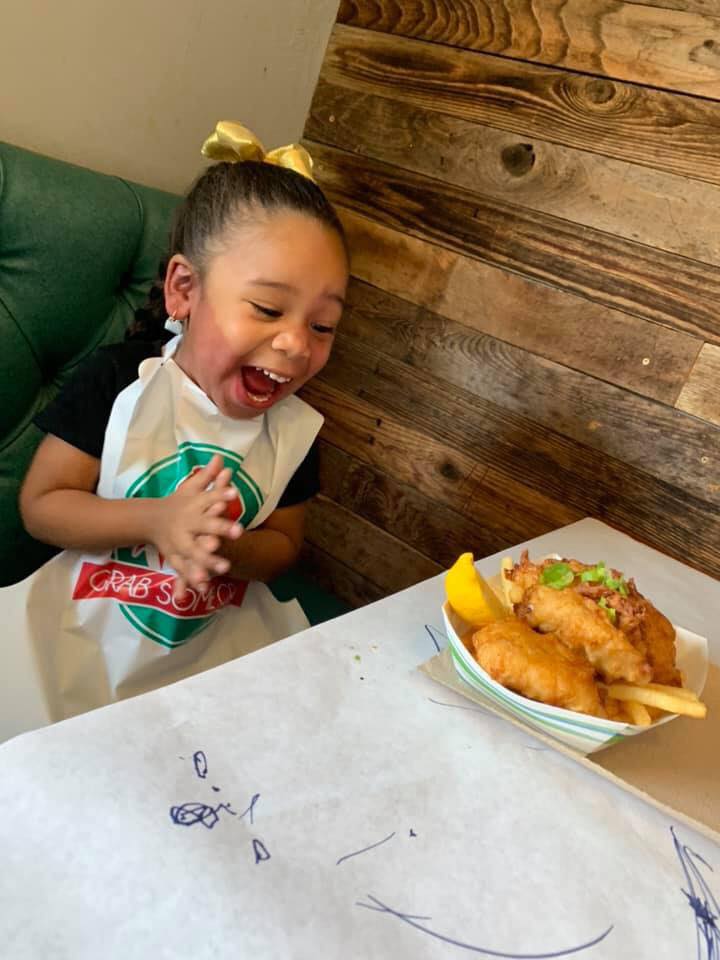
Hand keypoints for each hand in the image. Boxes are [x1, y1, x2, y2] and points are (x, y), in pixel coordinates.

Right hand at [148, 455, 240, 596]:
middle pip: (205, 526)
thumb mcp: (190, 489)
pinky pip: (185, 571)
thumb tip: (221, 458)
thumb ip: (207, 477)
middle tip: (240, 531)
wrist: (149, 520)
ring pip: (195, 552)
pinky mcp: (176, 558)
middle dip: (221, 529)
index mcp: (192, 507)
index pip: (209, 498)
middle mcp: (187, 525)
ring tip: (225, 568)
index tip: (235, 493)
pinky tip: (204, 589)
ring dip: (208, 560)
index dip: (222, 495)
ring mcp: (180, 543)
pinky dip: (192, 580)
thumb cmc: (178, 504)